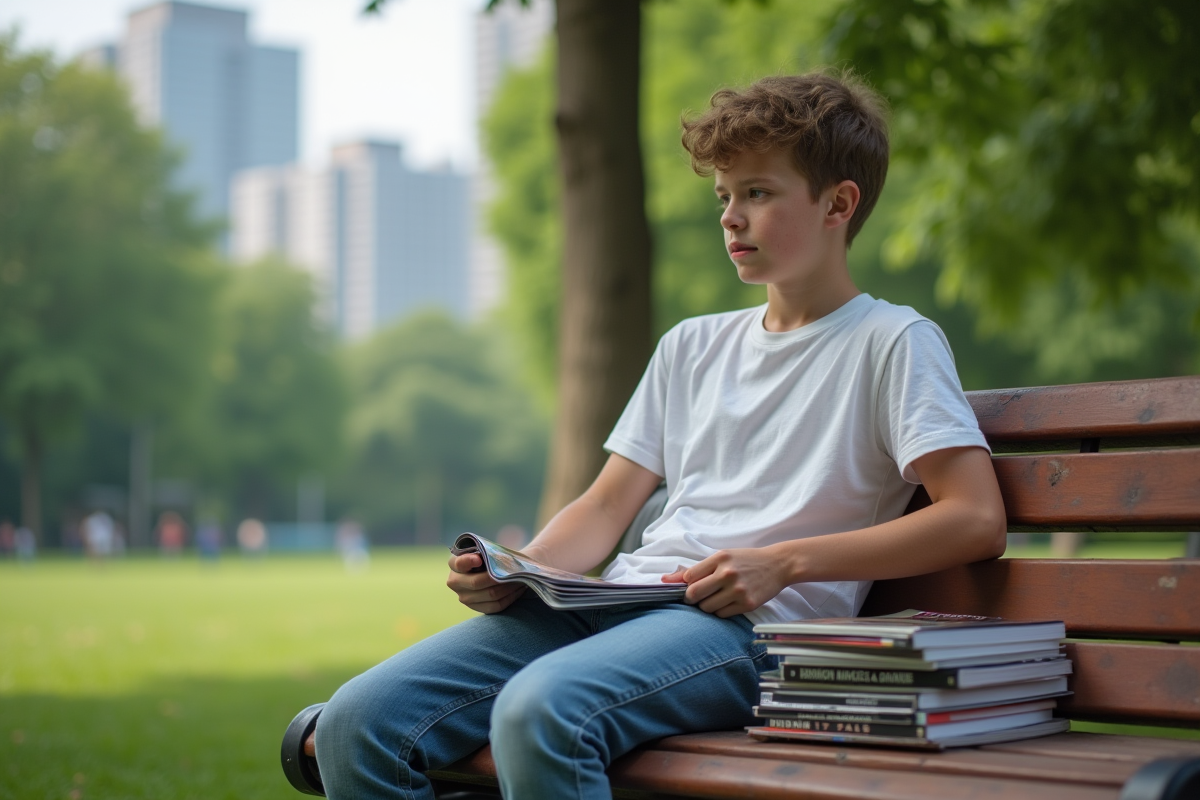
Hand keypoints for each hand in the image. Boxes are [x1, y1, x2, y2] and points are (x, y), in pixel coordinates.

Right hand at [447, 552, 524, 613]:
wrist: (491, 569)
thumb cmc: (489, 555)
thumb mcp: (486, 549)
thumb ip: (488, 551)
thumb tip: (498, 560)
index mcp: (454, 563)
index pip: (459, 563)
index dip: (468, 561)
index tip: (480, 560)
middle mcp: (454, 582)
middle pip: (476, 582)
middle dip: (498, 577)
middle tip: (514, 571)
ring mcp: (464, 597)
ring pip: (490, 595)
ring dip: (508, 587)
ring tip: (520, 578)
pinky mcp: (476, 608)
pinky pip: (496, 606)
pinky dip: (510, 597)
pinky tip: (518, 589)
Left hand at [661, 546, 792, 617]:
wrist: (778, 565)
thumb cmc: (746, 560)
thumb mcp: (722, 557)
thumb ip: (695, 569)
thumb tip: (664, 580)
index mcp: (719, 558)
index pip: (688, 577)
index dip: (684, 585)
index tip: (689, 587)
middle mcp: (727, 574)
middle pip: (693, 595)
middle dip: (691, 598)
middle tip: (697, 597)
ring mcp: (738, 590)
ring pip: (706, 607)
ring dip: (706, 605)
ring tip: (716, 597)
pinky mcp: (747, 604)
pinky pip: (721, 614)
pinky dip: (720, 611)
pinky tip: (727, 602)